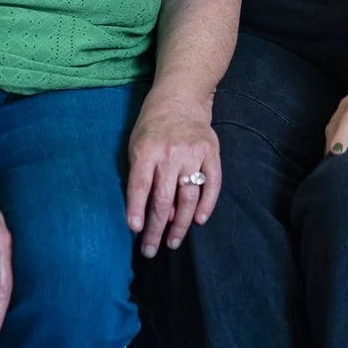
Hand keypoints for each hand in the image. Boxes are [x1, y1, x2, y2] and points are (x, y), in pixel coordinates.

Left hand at [125, 91, 221, 255]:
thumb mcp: (136, 144)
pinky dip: (207, 205)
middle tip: (150, 250)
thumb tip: (151, 212)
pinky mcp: (212, 153)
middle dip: (155, 229)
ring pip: (188, 197)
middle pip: (163, 199)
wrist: (181, 97)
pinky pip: (212, 185)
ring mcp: (194, 153)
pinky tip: (198, 221)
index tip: (135, 231)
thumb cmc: (152, 125)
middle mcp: (170, 153)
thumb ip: (141, 175)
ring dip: (180, 224)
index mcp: (147, 150)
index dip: (136, 210)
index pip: (140, 186)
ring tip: (173, 242)